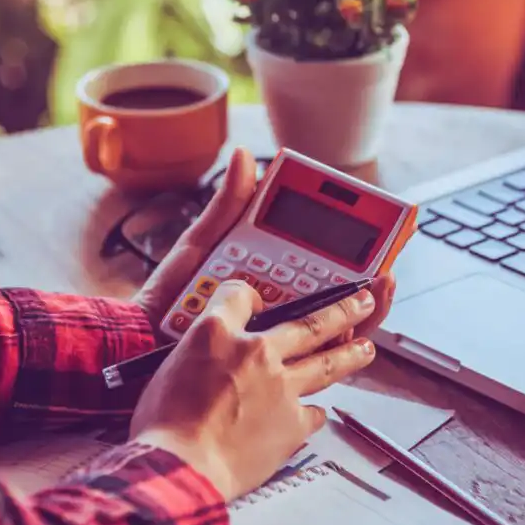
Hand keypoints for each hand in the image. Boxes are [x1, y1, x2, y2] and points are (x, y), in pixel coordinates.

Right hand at [129, 279, 381, 499]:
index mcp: (216, 332)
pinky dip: (313, 411)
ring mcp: (280, 388)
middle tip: (362, 302)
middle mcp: (255, 352)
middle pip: (308, 323)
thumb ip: (196, 352)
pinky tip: (315, 411)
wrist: (181, 464)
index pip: (239, 296)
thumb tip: (209, 355)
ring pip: (327, 364)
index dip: (248, 296)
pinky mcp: (292, 424)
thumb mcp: (164, 368)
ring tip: (366, 348)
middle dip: (340, 310)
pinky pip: (313, 413)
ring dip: (350, 354)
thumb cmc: (163, 424)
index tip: (256, 300)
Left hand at [132, 147, 394, 341]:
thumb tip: (244, 157)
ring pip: (336, 326)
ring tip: (379, 290)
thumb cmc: (167, 296)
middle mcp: (280, 305)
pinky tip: (354, 330)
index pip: (320, 258)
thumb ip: (227, 207)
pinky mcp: (271, 367)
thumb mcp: (199, 245)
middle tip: (383, 266)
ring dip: (367, 308)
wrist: (141, 344)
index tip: (373, 224)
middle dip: (370, 279)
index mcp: (269, 272)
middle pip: (338, 294)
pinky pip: (314, 360)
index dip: (351, 243)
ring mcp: (278, 336)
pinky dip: (341, 345)